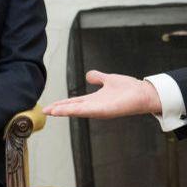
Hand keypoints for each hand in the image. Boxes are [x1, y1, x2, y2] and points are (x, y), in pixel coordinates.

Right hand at [42, 71, 161, 118]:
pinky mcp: (105, 111)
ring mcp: (99, 110)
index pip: (73, 102)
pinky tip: (67, 110)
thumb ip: (98, 77)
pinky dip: (76, 111)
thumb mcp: (108, 80)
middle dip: (58, 109)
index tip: (49, 106)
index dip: (61, 103)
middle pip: (72, 108)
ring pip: (77, 110)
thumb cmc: (129, 89)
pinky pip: (88, 111)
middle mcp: (94, 106)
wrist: (143, 93)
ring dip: (64, 111)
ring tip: (51, 111)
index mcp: (94, 100)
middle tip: (44, 111)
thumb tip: (88, 75)